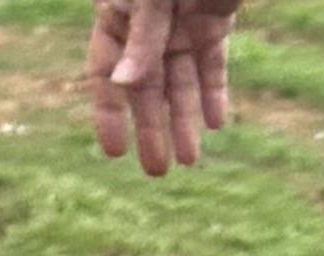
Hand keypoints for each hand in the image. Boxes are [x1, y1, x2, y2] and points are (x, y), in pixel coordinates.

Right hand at [86, 0, 241, 175]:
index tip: (114, 152)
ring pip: (181, 80)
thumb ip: (141, 39)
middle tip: (157, 172)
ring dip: (185, 119)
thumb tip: (123, 85)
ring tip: (190, 160)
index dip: (109, 114)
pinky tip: (217, 124)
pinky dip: (215, 91)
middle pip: (147, 87)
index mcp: (117, 15)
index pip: (105, 73)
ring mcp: (181, 21)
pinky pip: (213, 62)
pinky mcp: (214, 17)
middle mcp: (147, 24)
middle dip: (153, 128)